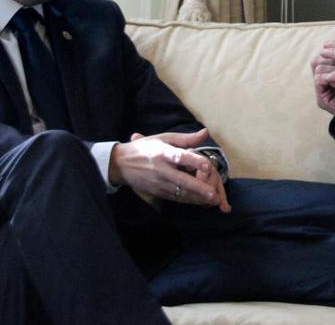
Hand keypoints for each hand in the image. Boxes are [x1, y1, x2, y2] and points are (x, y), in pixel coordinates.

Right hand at [112, 129, 230, 212]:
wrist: (120, 164)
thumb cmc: (144, 148)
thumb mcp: (163, 138)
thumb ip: (186, 138)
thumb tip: (205, 133)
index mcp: (162, 153)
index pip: (179, 157)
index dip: (193, 161)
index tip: (207, 166)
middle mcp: (161, 169)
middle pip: (181, 181)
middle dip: (199, 188)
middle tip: (214, 194)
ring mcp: (158, 183)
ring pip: (180, 193)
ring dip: (197, 198)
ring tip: (213, 201)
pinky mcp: (157, 193)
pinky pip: (175, 198)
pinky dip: (189, 201)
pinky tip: (201, 202)